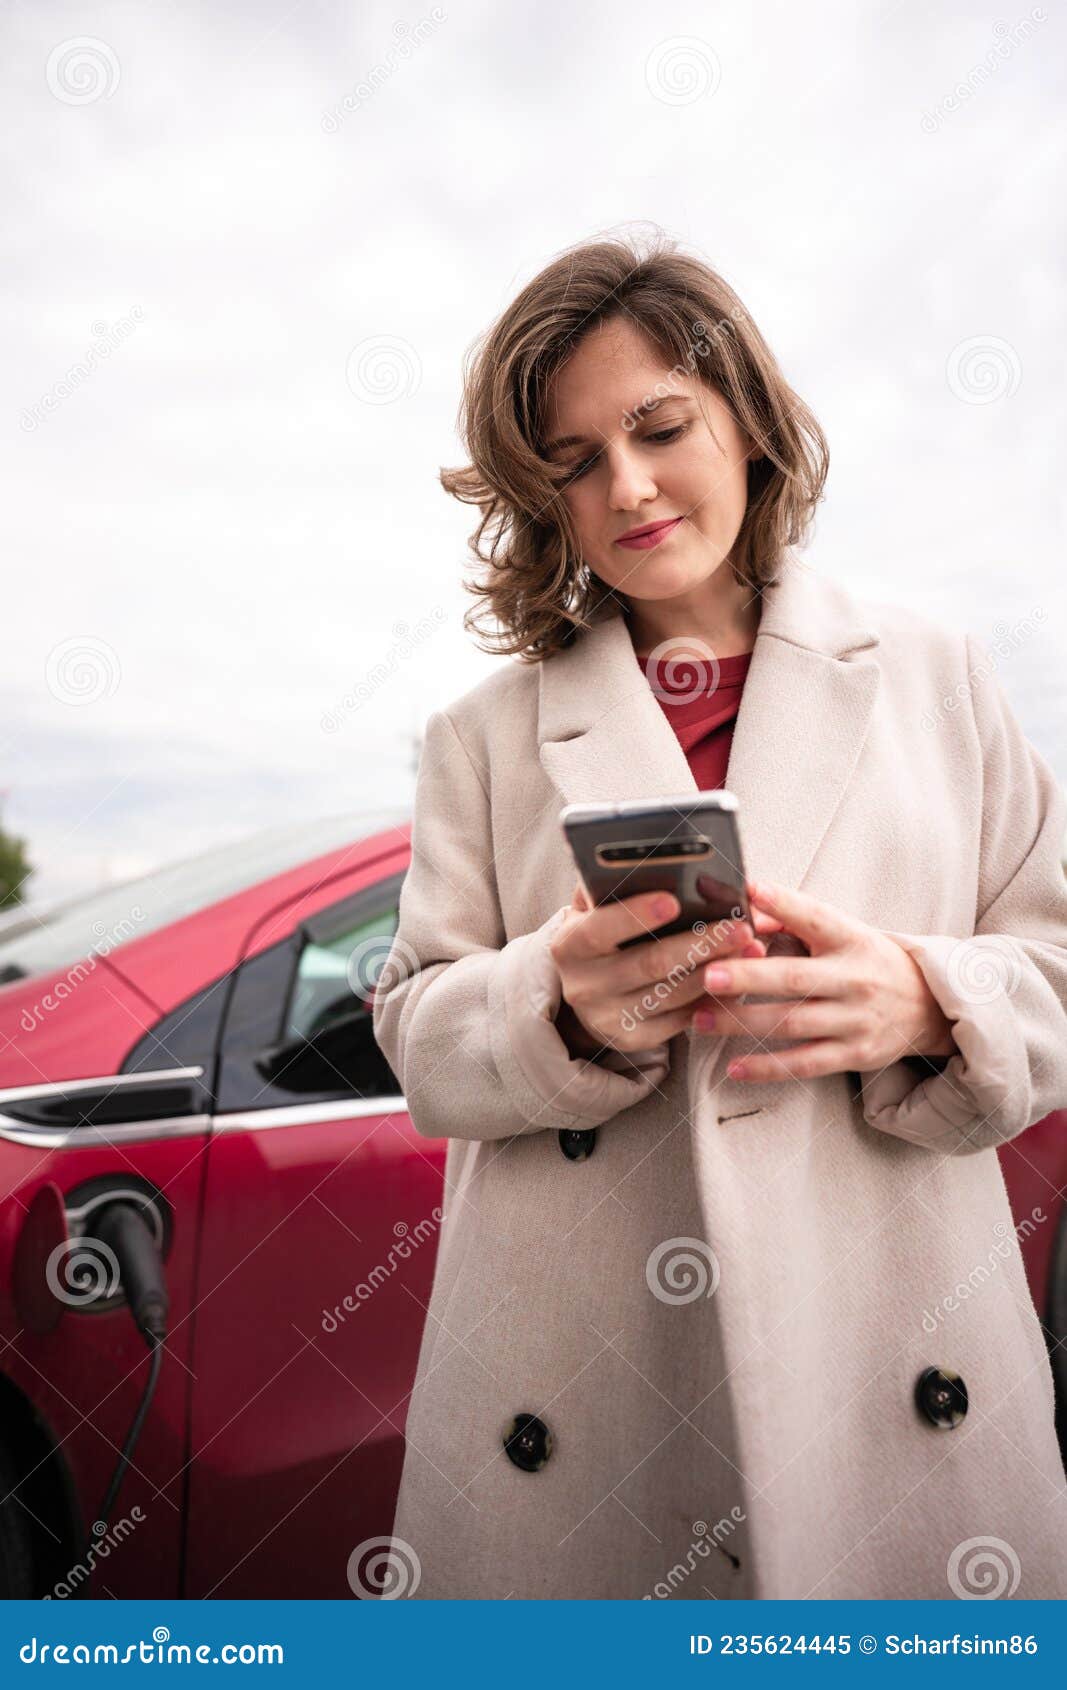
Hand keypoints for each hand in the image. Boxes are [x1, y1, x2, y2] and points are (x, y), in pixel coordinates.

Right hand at [551, 881, 784, 1057]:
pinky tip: (739, 980)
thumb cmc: (601, 935)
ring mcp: (608, 1017)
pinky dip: (714, 1000)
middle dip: (700, 944)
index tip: (673, 899)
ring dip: (717, 971)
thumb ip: (607, 885)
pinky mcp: (634, 1039)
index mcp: (569, 945)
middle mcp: (584, 986)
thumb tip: (646, 860)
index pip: (600, 929)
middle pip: (650, 963)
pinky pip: (682, 1020)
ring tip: (749, 949)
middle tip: (739, 927)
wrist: (590, 991)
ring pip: (673, 994)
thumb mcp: (591, 909)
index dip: (636, 914)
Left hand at [690, 878, 958, 1081]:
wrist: (928, 1004)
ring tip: (701, 1020)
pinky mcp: (855, 1054)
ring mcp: (855, 1019)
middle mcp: (854, 979)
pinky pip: (805, 1063)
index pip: (816, 918)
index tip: (751, 891)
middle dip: (749, 976)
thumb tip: (746, 909)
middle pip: (795, 979)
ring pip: (792, 1023)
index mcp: (851, 939)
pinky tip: (734, 1067)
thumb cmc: (869, 962)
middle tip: (708, 975)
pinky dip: (768, 1067)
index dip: (784, 904)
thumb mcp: (844, 934)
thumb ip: (794, 921)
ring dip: (742, 1023)